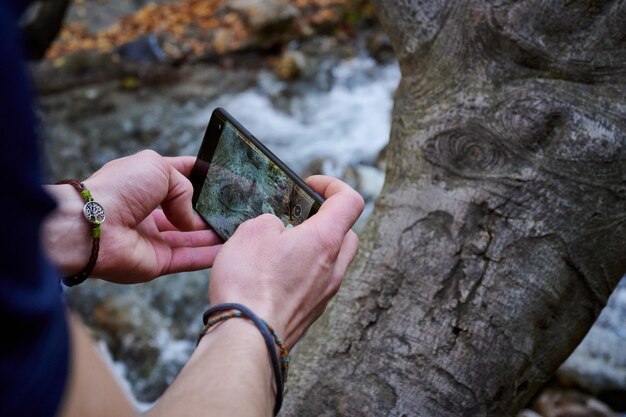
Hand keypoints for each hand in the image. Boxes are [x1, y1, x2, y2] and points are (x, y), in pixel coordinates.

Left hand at [44, 150, 220, 283]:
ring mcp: (154, 238)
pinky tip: (230, 249)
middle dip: (210, 210)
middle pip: (187, 211)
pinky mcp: (159, 262)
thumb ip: (185, 188)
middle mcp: (150, 210)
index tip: (225, 176)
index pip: (180, 176)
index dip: (202, 175)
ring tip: (239, 227)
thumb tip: (191, 219)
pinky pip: (190, 259)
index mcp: (145, 183)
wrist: (93, 226)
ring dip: (214, 234)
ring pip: (192, 237)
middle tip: (237, 207)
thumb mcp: (157, 168)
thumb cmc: (119, 189)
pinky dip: (210, 255)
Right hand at [208, 175, 363, 348]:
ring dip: (316, 248)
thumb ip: (270, 221)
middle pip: (348, 233)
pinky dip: (305, 272)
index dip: (333, 185)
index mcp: (325, 240)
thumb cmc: (249, 284)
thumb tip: (277, 229)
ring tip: (283, 246)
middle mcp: (333, 267)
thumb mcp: (251, 232)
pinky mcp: (312, 311)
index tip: (310, 185)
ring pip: (334, 260)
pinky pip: (318, 282)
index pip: (350, 201)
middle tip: (299, 216)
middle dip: (328, 219)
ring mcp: (325, 292)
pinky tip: (276, 274)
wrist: (247, 337)